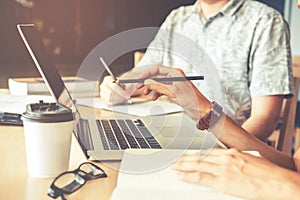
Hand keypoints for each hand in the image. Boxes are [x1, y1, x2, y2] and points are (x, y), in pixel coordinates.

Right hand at [100, 70, 141, 104]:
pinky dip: (116, 102)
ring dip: (119, 100)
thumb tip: (134, 86)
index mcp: (107, 79)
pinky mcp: (103, 98)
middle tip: (127, 99)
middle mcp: (103, 86)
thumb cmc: (121, 82)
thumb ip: (128, 84)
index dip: (121, 92)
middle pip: (111, 94)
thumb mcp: (125, 81)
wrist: (115, 85)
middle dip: (120, 97)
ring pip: (110, 99)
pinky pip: (109, 103)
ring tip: (125, 99)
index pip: (114, 86)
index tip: (128, 96)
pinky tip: (121, 100)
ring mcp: (102, 93)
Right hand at [138, 65, 210, 118]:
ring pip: (158, 83)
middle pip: (156, 76)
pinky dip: (156, 93)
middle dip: (148, 81)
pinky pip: (161, 90)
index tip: (140, 79)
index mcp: (175, 73)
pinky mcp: (174, 91)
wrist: (201, 110)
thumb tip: (147, 82)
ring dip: (151, 88)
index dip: (147, 73)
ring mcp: (173, 84)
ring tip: (147, 93)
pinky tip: (154, 97)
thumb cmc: (193, 100)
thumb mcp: (173, 92)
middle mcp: (174, 77)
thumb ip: (159, 86)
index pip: (157, 69)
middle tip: (140, 86)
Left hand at [173, 148, 299, 198]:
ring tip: (173, 165)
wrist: (278, 181)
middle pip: (199, 157)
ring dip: (183, 166)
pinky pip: (202, 178)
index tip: (186, 152)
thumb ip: (236, 158)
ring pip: (197, 165)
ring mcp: (223, 169)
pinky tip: (181, 175)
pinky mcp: (223, 182)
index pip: (207, 151)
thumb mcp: (249, 159)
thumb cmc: (267, 172)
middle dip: (184, 158)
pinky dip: (190, 176)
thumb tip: (231, 160)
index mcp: (231, 153)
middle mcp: (224, 159)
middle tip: (173, 158)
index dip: (194, 152)